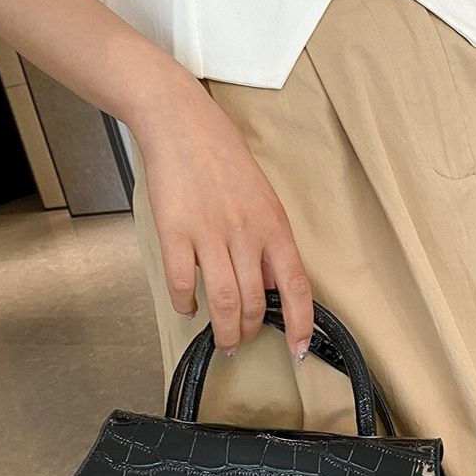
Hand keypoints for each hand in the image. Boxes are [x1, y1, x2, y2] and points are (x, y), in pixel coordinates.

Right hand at [132, 76, 312, 359]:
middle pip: (255, 303)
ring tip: (222, 339)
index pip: (296, 287)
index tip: (298, 350)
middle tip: (242, 340)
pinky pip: (182, 284)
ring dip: (224, 330)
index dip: (300, 324)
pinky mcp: (175, 232)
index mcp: (274, 227)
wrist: (183, 125)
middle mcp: (246, 234)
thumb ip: (269, 242)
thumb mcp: (264, 200)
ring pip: (223, 302)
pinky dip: (186, 305)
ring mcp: (209, 234)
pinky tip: (189, 308)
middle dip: (250, 332)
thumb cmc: (225, 160)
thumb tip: (274, 285)